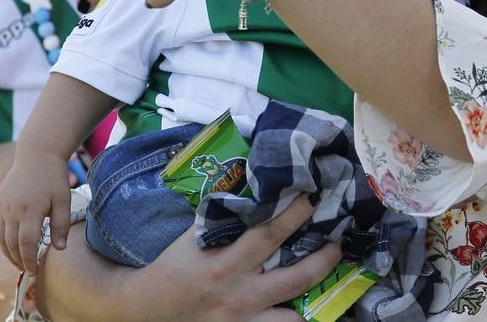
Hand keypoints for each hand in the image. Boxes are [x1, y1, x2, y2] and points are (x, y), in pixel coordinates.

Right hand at [0, 148, 70, 272]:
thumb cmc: (53, 176)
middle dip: (19, 260)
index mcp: (29, 211)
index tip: (34, 271)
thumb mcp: (63, 200)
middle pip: (11, 244)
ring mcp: (2, 207)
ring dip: (8, 253)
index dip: (29, 260)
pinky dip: (0, 240)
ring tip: (20, 261)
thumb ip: (61, 225)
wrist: (37, 153)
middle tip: (28, 269)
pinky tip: (9, 245)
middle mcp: (11, 211)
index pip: (26, 244)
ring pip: (0, 238)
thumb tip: (59, 248)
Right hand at [37, 194, 342, 321]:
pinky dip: (299, 318)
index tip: (313, 196)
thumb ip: (223, 214)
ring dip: (319, 298)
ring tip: (338, 279)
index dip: (294, 213)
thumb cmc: (173, 265)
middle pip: (295, 276)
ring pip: (294, 318)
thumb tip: (253, 179)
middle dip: (324, 257)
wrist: (147, 309)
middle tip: (339, 239)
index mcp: (224, 262)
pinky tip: (319, 308)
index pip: (267, 233)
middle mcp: (240, 294)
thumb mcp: (193, 236)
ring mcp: (245, 320)